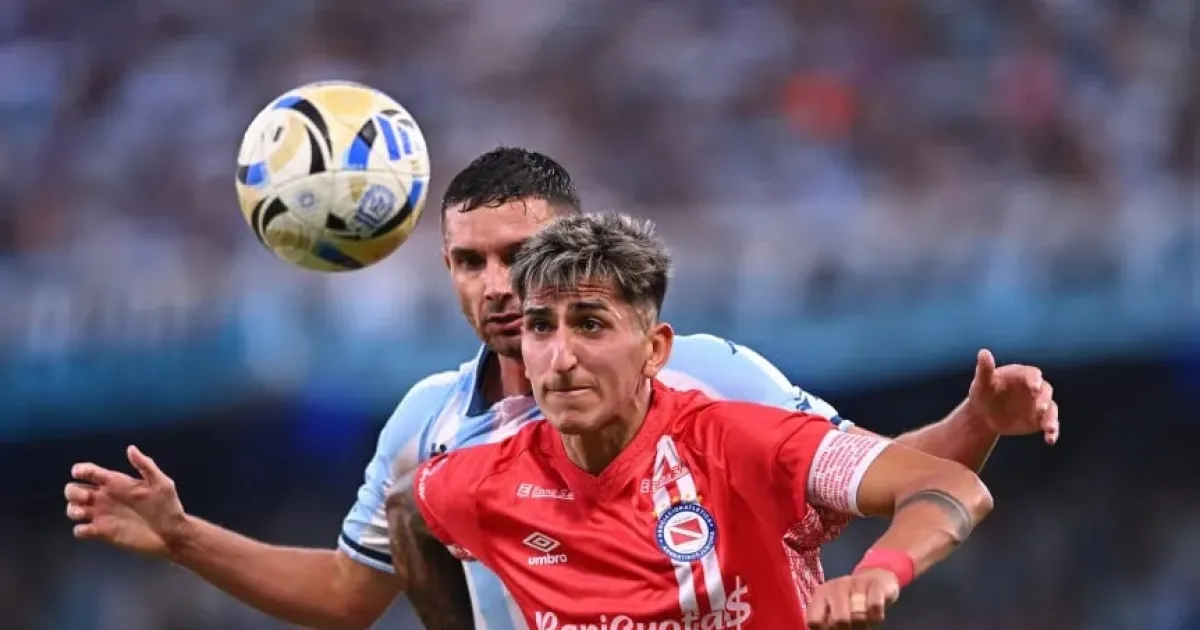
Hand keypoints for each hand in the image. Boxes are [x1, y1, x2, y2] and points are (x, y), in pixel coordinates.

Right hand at [64, 445, 188, 556]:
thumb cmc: (168, 506)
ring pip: (73, 509)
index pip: (90, 472)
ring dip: (73, 509)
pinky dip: (80, 530)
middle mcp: (106, 497)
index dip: (81, 470)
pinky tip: (92, 529)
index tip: (81, 473)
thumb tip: (131, 448)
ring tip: (84, 513)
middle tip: (86, 498)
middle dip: (73, 491)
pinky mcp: (102, 533)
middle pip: (74, 490)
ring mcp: (102, 515)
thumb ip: (146, 466)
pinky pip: (80, 531)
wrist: (171, 534)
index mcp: (116, 483)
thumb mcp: (161, 483)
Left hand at [806, 568, 899, 628]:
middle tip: (853, 627)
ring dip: (863, 624)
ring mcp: (855, 583)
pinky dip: (876, 616)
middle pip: (839, 621)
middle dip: (848, 629)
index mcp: (821, 595)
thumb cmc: (850, 600)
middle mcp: (835, 587)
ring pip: (858, 617)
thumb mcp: (833, 608)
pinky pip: (875, 607)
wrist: (877, 579)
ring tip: (864, 621)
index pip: (814, 621)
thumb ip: (825, 621)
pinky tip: (874, 613)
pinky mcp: (876, 584)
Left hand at [968, 349, 1059, 443]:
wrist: (984, 415)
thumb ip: (985, 369)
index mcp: (1022, 375)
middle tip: (1041, 408)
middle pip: (1046, 391)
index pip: (1033, 374)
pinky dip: (1052, 431)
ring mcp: (1039, 404)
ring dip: (1052, 417)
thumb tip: (983, 352)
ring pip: (1051, 409)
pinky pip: (1049, 425)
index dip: (1034, 380)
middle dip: (1044, 399)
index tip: (1033, 387)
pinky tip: (1050, 440)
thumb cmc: (983, 393)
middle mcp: (1035, 389)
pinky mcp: (1040, 420)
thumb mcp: (982, 382)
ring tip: (1048, 427)